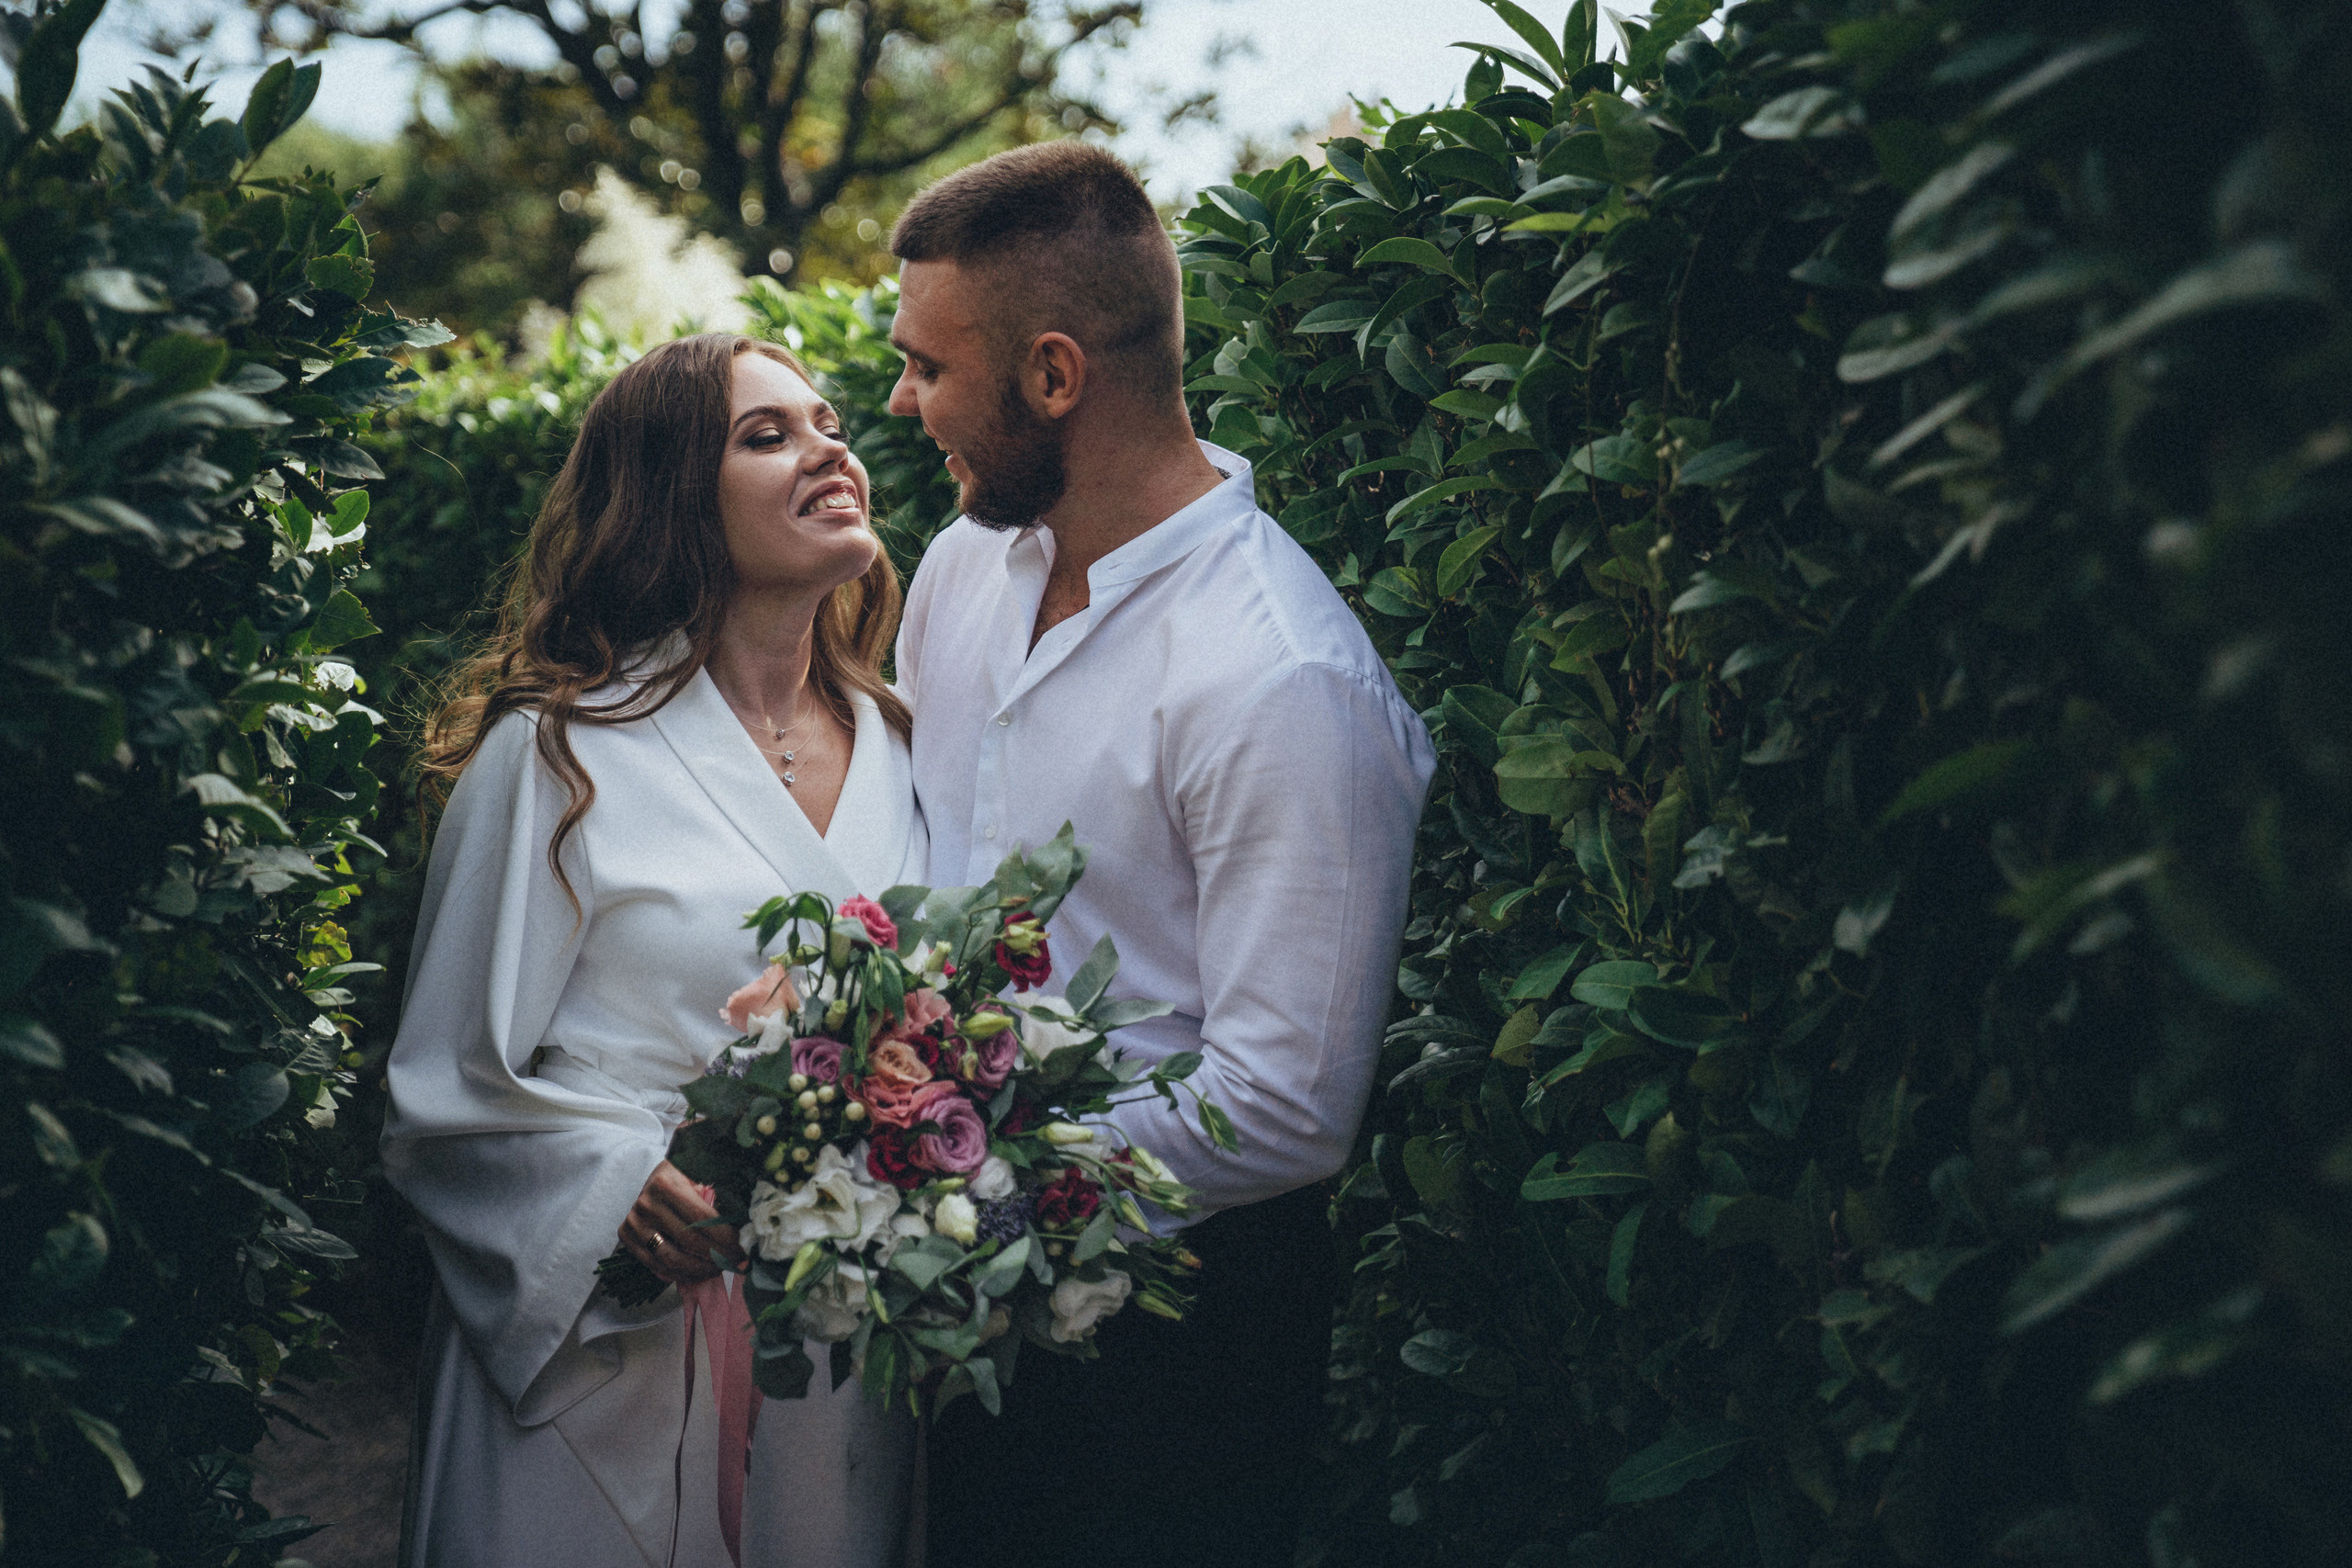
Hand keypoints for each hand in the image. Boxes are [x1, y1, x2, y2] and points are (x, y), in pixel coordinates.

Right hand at [619, 1161, 745, 1282]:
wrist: (656, 1178)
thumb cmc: (685, 1177)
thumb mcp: (701, 1175)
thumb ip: (720, 1195)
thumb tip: (747, 1229)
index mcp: (666, 1185)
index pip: (701, 1219)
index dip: (725, 1238)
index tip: (742, 1249)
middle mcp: (646, 1204)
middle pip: (688, 1241)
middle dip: (717, 1256)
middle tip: (735, 1262)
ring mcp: (634, 1223)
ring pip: (671, 1259)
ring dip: (699, 1270)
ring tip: (718, 1269)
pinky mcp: (627, 1238)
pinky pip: (656, 1266)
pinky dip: (679, 1274)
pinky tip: (698, 1273)